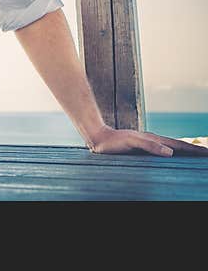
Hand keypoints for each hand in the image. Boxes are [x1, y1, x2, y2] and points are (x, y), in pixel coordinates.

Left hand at [87, 124, 207, 156]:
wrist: (98, 138)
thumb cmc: (113, 142)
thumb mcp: (130, 142)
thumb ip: (149, 146)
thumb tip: (170, 153)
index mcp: (155, 140)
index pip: (180, 146)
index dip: (195, 151)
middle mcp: (154, 142)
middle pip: (180, 147)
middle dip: (196, 151)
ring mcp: (150, 145)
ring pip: (173, 149)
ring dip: (187, 153)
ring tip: (199, 157)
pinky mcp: (143, 149)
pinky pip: (164, 152)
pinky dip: (175, 155)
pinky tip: (176, 159)